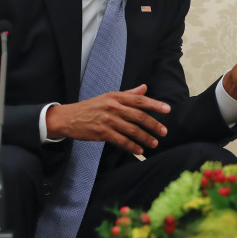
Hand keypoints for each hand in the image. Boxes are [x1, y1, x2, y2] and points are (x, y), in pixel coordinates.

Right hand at [45, 84, 169, 154]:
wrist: (69, 117)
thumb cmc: (92, 106)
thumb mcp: (109, 97)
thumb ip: (128, 94)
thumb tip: (145, 87)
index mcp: (116, 96)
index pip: (140, 100)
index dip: (155, 105)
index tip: (168, 110)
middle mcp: (113, 107)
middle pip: (139, 116)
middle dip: (154, 124)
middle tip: (164, 131)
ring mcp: (108, 120)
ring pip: (132, 130)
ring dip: (145, 138)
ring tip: (154, 143)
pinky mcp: (102, 132)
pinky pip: (121, 141)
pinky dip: (132, 146)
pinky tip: (139, 150)